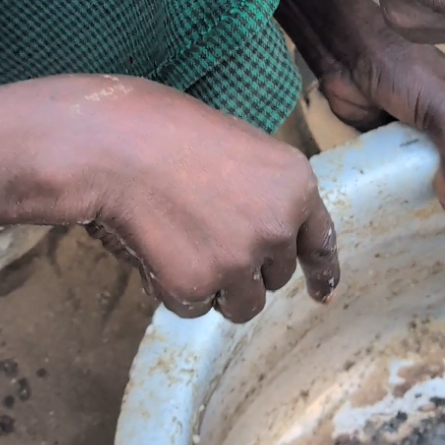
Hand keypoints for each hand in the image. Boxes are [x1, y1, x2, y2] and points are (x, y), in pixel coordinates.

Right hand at [0, 75, 338, 321]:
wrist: (123, 146)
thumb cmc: (175, 137)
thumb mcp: (247, 151)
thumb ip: (269, 196)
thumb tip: (272, 241)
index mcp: (297, 186)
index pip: (320, 242)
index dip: (321, 273)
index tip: (321, 297)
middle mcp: (280, 226)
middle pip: (276, 276)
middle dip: (248, 267)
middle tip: (208, 234)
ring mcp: (242, 258)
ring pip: (244, 303)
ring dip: (219, 288)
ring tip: (186, 245)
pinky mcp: (199, 284)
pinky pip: (196, 307)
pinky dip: (176, 290)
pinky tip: (160, 249)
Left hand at [282, 0, 444, 211]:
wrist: (348, 53)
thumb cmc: (405, 69)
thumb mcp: (444, 108)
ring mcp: (425, 131)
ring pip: (437, 170)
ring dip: (435, 192)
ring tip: (440, 228)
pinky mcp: (395, 141)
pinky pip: (407, 171)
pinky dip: (406, 188)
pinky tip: (410, 214)